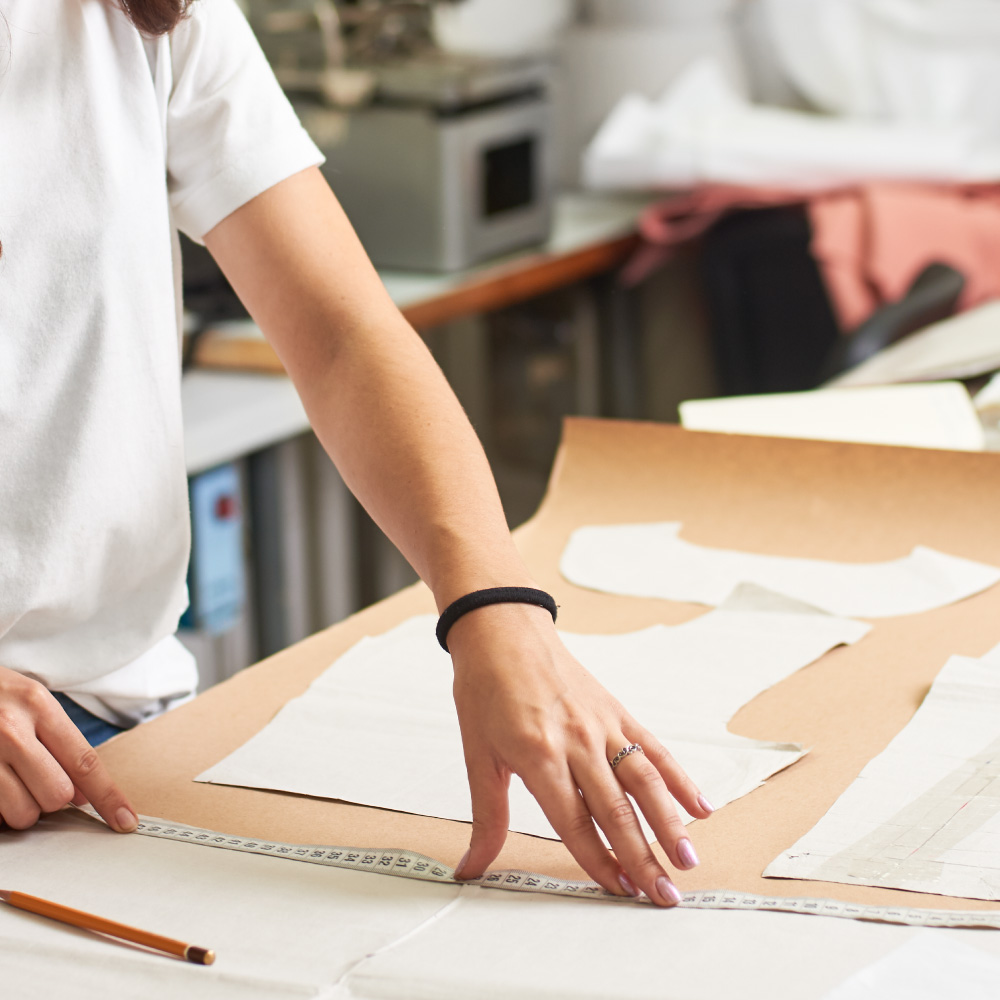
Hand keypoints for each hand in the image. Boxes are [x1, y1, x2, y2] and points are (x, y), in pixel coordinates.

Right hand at [0, 667, 137, 831]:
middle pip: (57, 795)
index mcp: (38, 706)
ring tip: (10, 780)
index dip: (108, 797)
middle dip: (53, 796)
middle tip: (37, 778)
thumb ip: (60, 742)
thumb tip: (85, 794)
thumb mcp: (32, 701)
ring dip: (22, 807)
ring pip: (23, 813)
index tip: (124, 820)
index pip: (84, 762)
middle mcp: (10, 731)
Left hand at [447, 604, 712, 905]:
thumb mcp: (477, 754)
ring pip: (643, 780)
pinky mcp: (616, 710)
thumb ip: (486, 816)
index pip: (574, 820)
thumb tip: (471, 867)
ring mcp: (601, 723)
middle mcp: (576, 740)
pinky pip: (652, 747)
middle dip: (643, 856)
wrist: (502, 628)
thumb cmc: (485, 689)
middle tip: (665, 895)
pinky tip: (700, 804)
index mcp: (538, 754)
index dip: (598, 859)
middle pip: (615, 808)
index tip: (619, 890)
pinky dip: (678, 776)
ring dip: (669, 821)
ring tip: (688, 858)